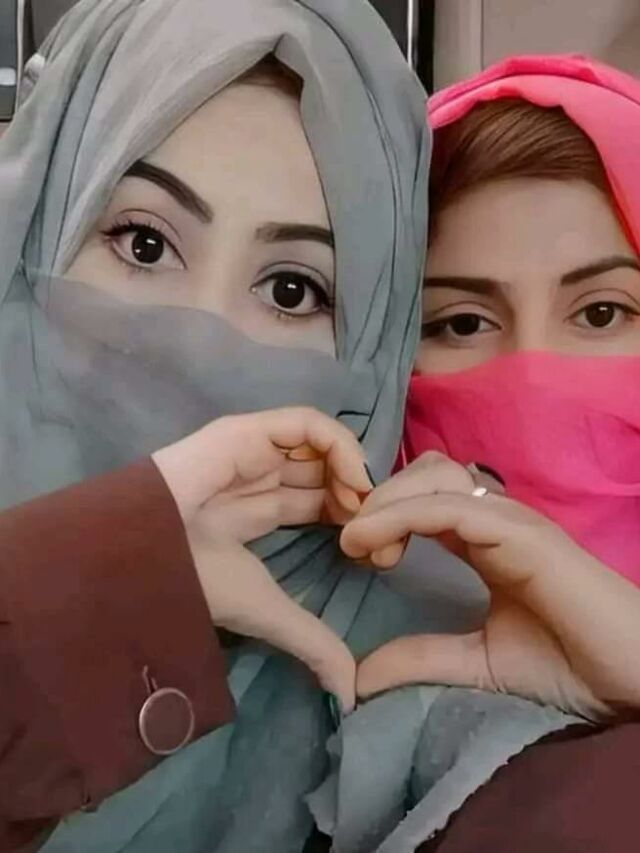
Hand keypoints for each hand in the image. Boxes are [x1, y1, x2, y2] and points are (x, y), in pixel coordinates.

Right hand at [153, 407, 371, 712]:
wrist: (146, 554)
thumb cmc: (196, 580)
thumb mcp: (266, 610)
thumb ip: (311, 643)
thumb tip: (351, 696)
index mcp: (250, 515)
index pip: (315, 504)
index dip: (352, 519)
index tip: (376, 550)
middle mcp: (252, 479)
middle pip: (322, 474)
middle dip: (357, 496)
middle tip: (379, 525)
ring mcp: (250, 451)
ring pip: (319, 446)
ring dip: (351, 471)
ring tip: (365, 503)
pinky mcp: (247, 430)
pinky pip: (306, 423)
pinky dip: (339, 445)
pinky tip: (353, 479)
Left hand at [341, 451, 639, 719]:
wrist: (633, 677)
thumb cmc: (569, 664)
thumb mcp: (477, 662)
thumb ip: (423, 659)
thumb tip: (360, 676)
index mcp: (485, 540)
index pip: (424, 500)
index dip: (382, 513)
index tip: (353, 550)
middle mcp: (495, 519)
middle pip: (424, 473)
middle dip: (378, 496)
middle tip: (352, 542)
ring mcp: (510, 520)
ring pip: (433, 477)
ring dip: (385, 500)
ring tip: (359, 543)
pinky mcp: (521, 532)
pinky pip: (449, 507)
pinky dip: (401, 515)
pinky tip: (370, 540)